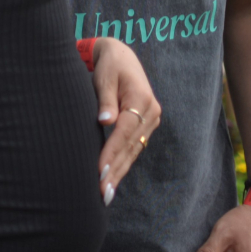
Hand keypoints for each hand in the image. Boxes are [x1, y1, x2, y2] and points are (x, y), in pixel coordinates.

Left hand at [91, 37, 160, 204]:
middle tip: (102, 193)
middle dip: (115, 170)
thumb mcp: (105, 77)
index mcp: (141, 98)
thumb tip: (105, 120)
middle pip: (130, 146)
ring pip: (133, 151)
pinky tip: (113, 179)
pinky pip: (133, 148)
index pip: (125, 131)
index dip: (112, 152)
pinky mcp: (146, 126)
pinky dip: (122, 164)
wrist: (121, 58)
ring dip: (119, 172)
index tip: (99, 171)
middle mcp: (151, 112)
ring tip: (106, 194)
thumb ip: (105, 99)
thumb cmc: (110, 66)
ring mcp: (151, 120)